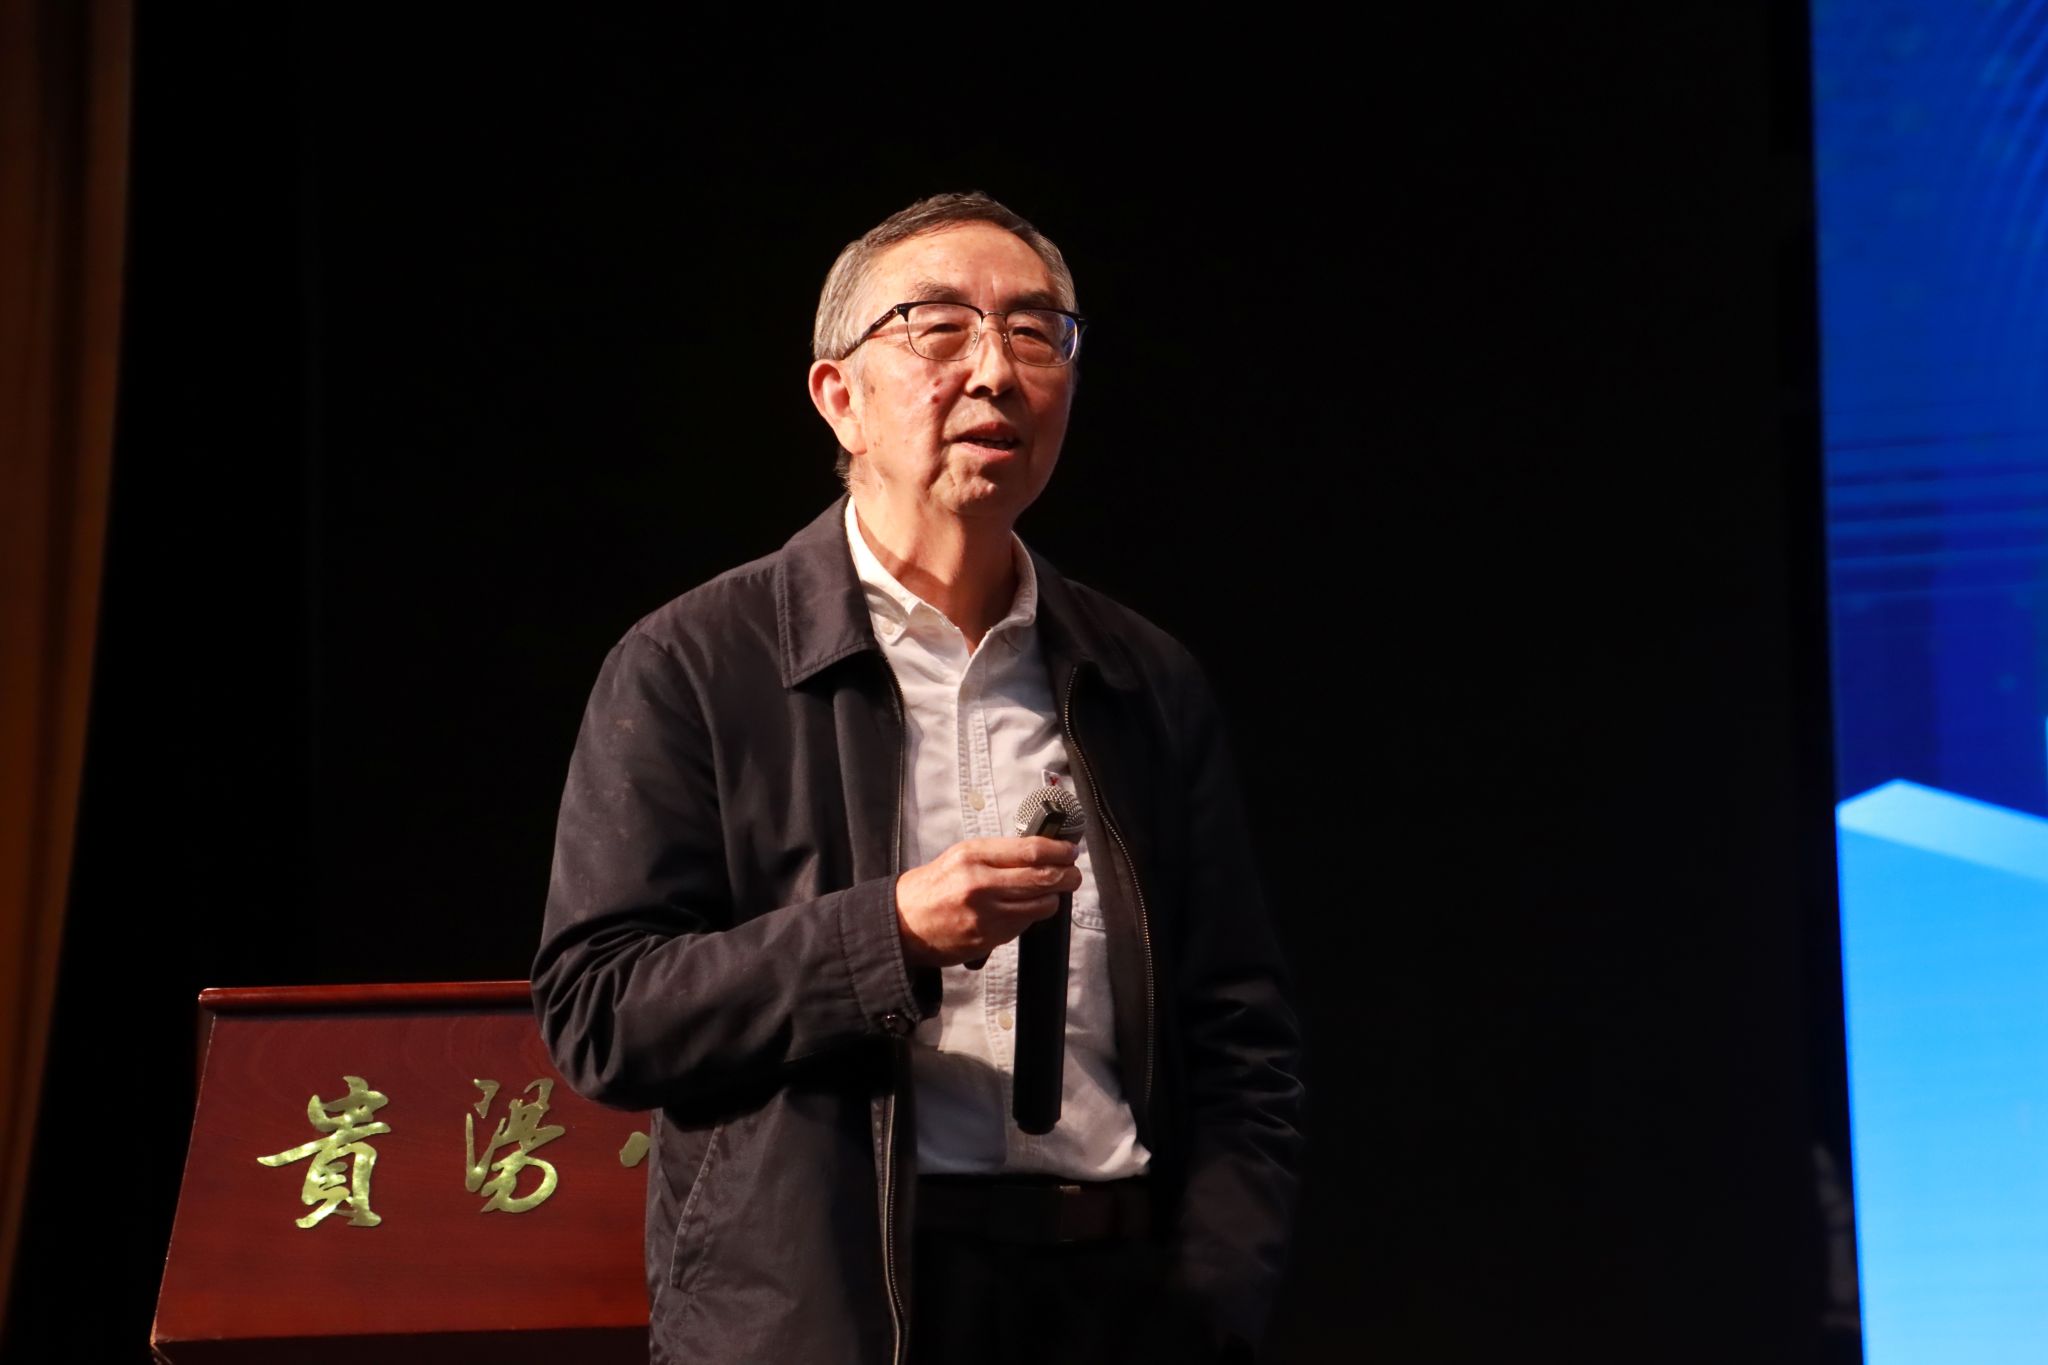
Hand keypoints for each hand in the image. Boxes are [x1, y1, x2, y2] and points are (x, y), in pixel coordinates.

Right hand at [894, 836, 1079, 967]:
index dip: (1060, 851)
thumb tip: (1042, 851)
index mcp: (974, 855)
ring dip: (1053, 898)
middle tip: (1074, 874)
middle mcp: (981, 883)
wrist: (904, 923)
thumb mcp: (961, 856)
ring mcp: (986, 914)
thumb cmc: (934, 886)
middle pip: (1044, 877)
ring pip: (1041, 905)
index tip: (1071, 851)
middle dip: (1068, 876)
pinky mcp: (988, 939)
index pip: (1032, 850)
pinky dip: (1031, 917)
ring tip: (1050, 892)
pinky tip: (1023, 910)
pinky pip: (1024, 926)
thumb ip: (999, 854)